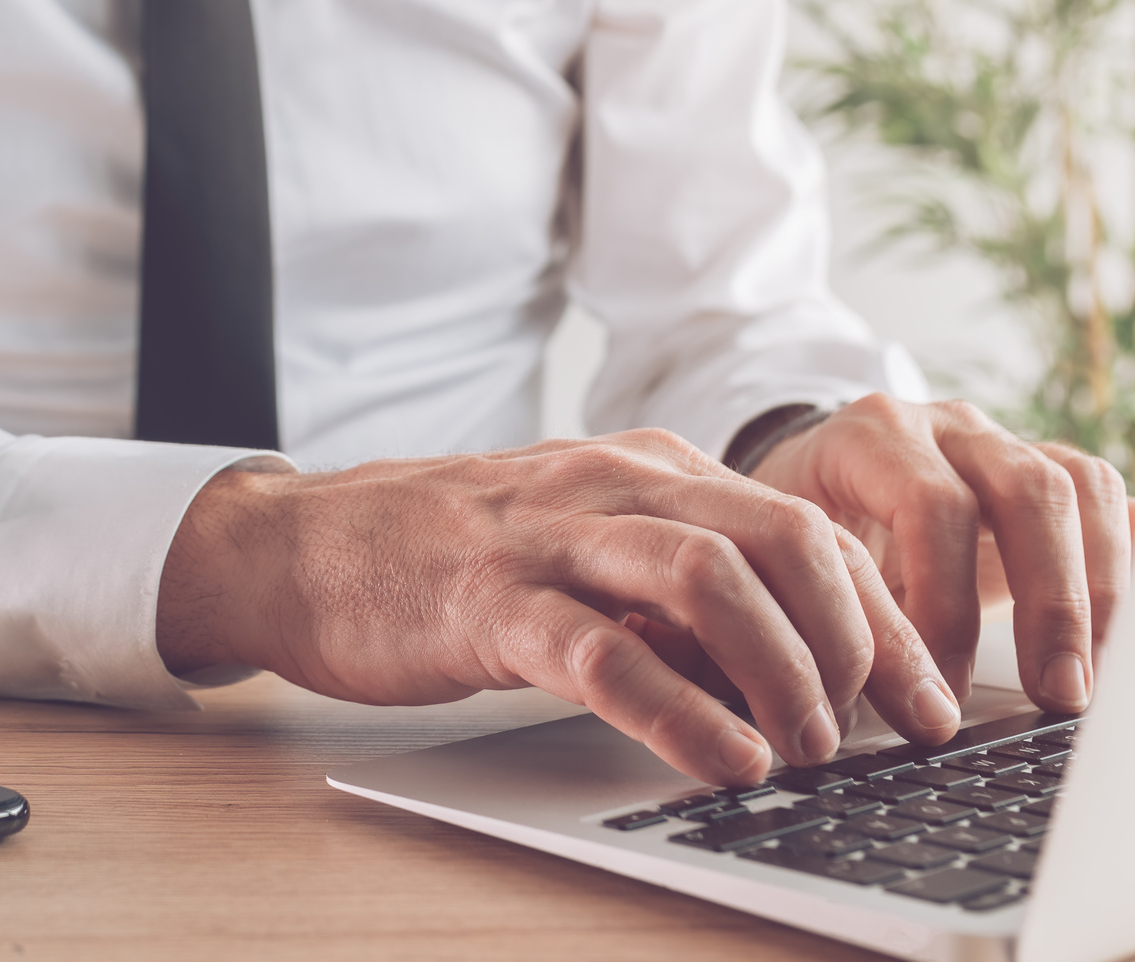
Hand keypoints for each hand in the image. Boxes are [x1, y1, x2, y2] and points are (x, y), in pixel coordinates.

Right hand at [156, 429, 959, 785]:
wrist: (305, 546)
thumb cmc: (447, 556)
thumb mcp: (580, 549)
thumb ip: (669, 592)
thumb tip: (776, 665)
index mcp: (645, 469)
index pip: (804, 527)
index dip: (882, 615)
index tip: (922, 694)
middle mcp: (611, 485)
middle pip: (782, 538)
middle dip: (856, 640)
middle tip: (882, 728)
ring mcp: (548, 539)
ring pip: (709, 578)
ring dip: (785, 671)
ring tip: (808, 750)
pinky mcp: (487, 603)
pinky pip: (605, 653)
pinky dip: (681, 711)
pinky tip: (723, 758)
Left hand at [749, 394, 1130, 712]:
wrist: (805, 483)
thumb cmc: (796, 534)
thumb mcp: (789, 561)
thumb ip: (819, 607)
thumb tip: (846, 698)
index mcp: (870, 437)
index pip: (932, 505)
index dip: (946, 601)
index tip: (941, 685)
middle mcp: (943, 427)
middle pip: (1026, 490)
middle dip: (1049, 601)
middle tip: (1052, 693)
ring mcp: (999, 441)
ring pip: (1078, 488)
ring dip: (1092, 592)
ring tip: (1080, 682)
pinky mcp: (1041, 468)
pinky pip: (1102, 496)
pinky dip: (1120, 555)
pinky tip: (1119, 631)